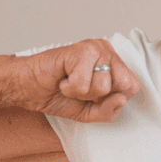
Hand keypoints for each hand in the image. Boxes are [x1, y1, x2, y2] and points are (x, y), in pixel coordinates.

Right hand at [12, 39, 139, 122]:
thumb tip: (122, 99)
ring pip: (103, 85)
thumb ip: (109, 111)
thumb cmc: (57, 95)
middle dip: (99, 96)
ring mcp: (95, 48)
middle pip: (123, 86)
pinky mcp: (81, 49)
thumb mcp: (90, 113)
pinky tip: (63, 78)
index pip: (132, 87)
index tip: (92, 95)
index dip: (112, 98)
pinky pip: (83, 83)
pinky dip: (70, 87)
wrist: (28, 88)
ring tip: (70, 83)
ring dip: (81, 92)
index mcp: (113, 63)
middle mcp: (107, 51)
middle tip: (81, 88)